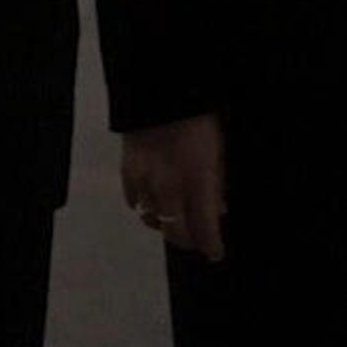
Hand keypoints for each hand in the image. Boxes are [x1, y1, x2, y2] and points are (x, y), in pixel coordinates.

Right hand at [118, 113, 226, 260]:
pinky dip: (146, 208)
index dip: (211, 245)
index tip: (216, 254)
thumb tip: (219, 208)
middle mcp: (169, 188)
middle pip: (176, 231)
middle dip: (189, 241)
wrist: (160, 93)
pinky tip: (153, 206)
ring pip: (153, 220)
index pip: (204, 227)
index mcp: (198, 181)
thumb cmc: (199, 119)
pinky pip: (135, 203)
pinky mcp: (127, 173)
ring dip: (166, 226)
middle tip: (198, 241)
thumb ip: (217, 183)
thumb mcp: (219, 151)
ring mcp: (145, 182)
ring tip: (176, 224)